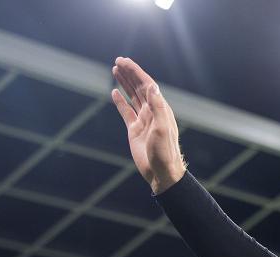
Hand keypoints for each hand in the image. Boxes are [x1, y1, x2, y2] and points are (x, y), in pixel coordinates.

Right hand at [111, 57, 185, 193]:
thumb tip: (152, 86)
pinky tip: (114, 92)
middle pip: (139, 88)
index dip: (136, 72)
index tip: (124, 61)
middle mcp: (152, 112)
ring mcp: (143, 120)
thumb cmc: (164, 152)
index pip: (146, 85)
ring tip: (115, 70)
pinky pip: (126, 111)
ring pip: (132, 97)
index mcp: (160, 109)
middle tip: (117, 61)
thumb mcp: (162, 129)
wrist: (161, 172)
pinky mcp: (134, 130)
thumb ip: (158, 107)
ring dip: (124, 83)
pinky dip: (120, 101)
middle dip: (129, 73)